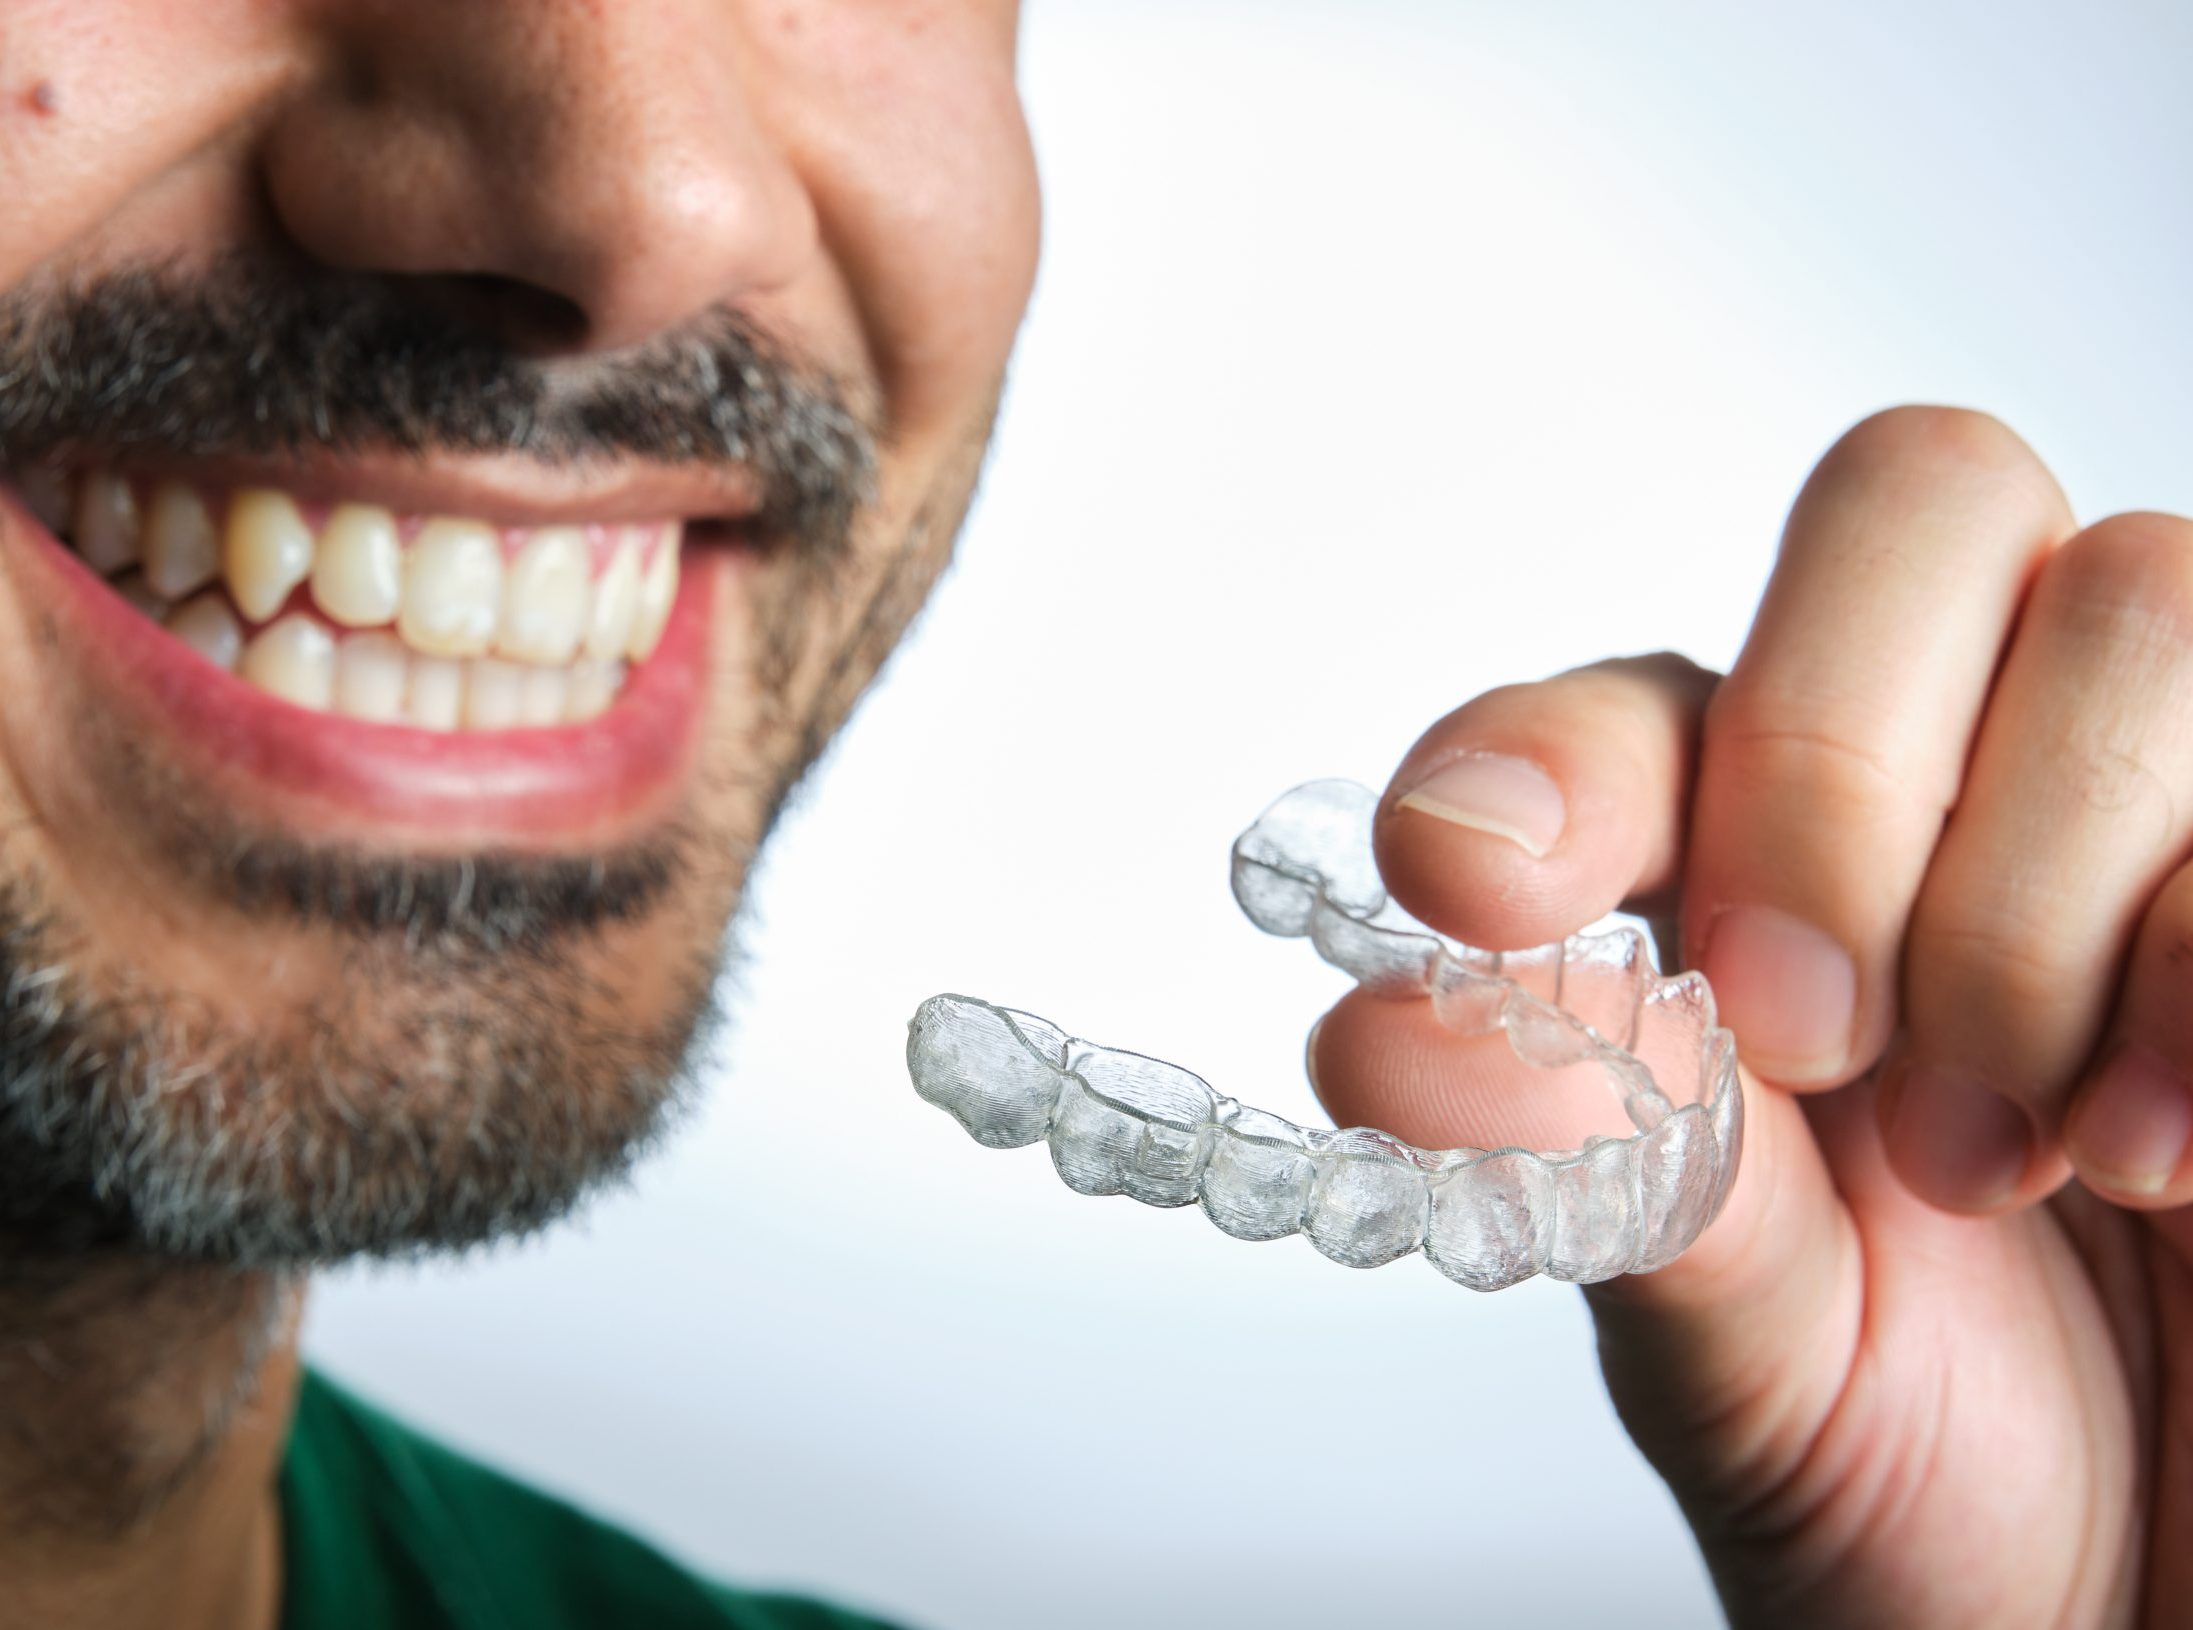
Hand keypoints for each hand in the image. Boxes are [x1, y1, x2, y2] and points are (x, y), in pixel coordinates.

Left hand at [1313, 407, 2192, 1628]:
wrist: (2117, 1584)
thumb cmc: (1902, 1450)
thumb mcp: (1723, 1332)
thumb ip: (1591, 1161)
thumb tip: (1382, 1037)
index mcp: (1742, 862)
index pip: (1648, 689)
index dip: (1562, 751)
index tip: (1473, 884)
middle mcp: (1959, 782)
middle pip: (1920, 498)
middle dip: (1840, 766)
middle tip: (1808, 1035)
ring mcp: (2162, 816)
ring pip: (2139, 601)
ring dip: (2032, 901)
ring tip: (1992, 1155)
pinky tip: (2153, 1159)